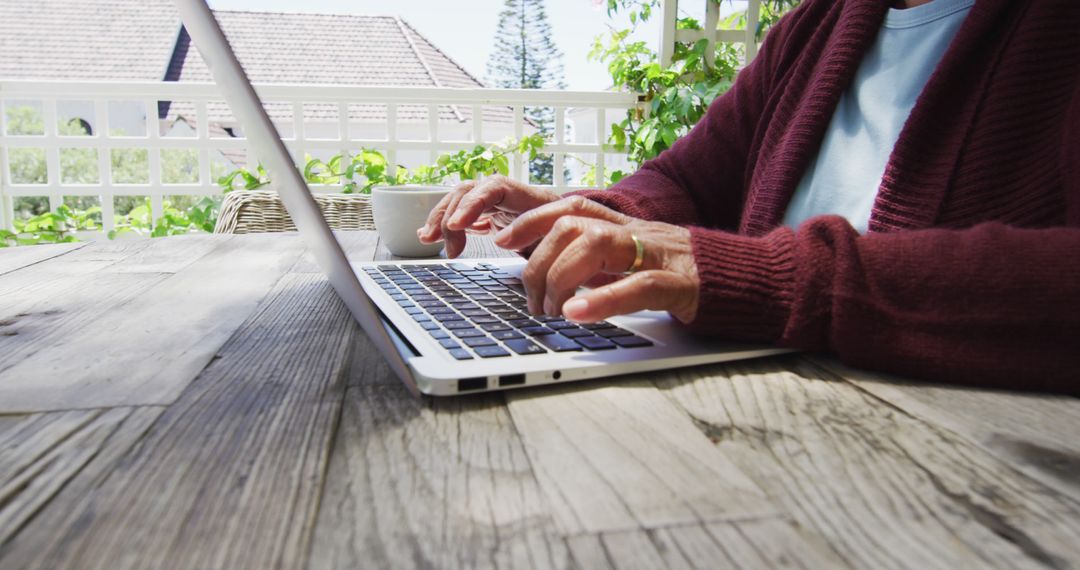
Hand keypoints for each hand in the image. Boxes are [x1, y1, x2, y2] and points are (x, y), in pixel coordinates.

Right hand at [417, 175, 558, 257]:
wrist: (570, 230)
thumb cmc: (566, 229)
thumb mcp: (558, 229)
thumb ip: (535, 229)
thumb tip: (502, 239)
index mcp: (521, 192)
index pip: (490, 188)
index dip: (470, 204)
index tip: (456, 225)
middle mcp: (502, 193)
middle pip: (466, 193)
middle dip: (447, 214)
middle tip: (436, 241)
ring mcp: (493, 203)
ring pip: (459, 203)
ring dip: (440, 220)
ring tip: (426, 238)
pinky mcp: (488, 216)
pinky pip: (462, 217)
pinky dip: (447, 227)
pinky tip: (432, 238)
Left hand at [494, 196, 699, 323]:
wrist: (746, 280)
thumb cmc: (684, 275)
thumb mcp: (633, 265)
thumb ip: (598, 266)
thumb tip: (550, 280)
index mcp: (625, 228)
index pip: (571, 208)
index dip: (532, 220)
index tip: (501, 240)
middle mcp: (638, 234)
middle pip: (573, 226)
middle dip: (540, 261)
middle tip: (532, 299)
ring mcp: (659, 255)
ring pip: (598, 245)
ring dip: (563, 278)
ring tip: (550, 309)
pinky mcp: (681, 284)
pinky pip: (639, 285)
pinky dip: (603, 300)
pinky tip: (578, 315)